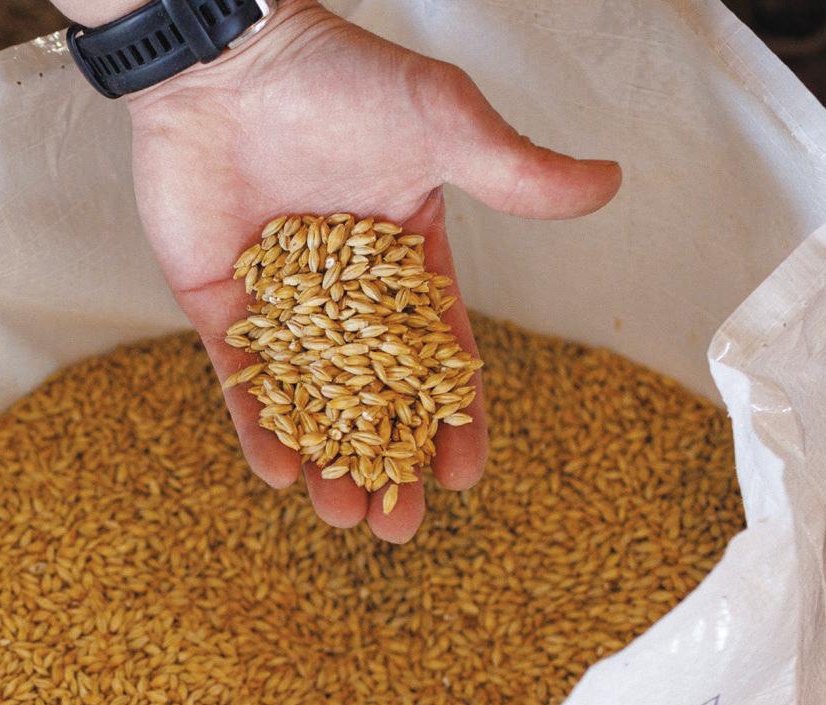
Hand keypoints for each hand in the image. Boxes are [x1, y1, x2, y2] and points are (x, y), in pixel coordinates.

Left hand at [121, 1, 621, 540]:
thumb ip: (513, 171)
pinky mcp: (218, 306)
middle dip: (387, 463)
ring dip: (326, 460)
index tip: (465, 476)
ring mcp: (278, 305)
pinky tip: (277, 474)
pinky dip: (257, 425)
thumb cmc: (339, 79)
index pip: (438, 356)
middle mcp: (342, 294)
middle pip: (372, 397)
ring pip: (307, 401)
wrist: (229, 58)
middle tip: (398, 525)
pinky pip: (240, 379)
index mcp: (405, 260)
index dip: (453, 418)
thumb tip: (607, 185)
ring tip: (343, 517)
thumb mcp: (442, 123)